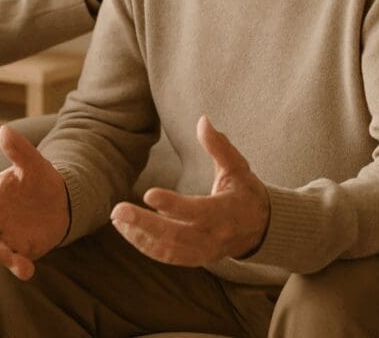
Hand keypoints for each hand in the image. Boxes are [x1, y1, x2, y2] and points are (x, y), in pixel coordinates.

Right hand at [0, 125, 68, 279]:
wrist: (61, 199)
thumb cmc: (39, 178)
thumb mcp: (32, 162)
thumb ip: (18, 150)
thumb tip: (5, 130)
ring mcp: (5, 235)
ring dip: (2, 257)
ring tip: (15, 261)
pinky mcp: (20, 250)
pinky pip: (16, 261)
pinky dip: (19, 268)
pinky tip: (27, 270)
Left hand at [110, 116, 269, 265]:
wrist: (261, 229)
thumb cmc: (245, 192)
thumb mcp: (238, 167)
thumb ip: (219, 146)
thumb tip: (203, 119)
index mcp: (224, 212)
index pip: (196, 211)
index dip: (173, 204)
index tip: (148, 193)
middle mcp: (212, 236)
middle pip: (175, 235)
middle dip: (144, 224)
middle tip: (118, 210)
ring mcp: (202, 251)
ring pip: (167, 250)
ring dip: (139, 235)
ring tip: (116, 218)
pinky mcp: (194, 258)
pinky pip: (166, 256)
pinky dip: (144, 245)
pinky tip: (125, 230)